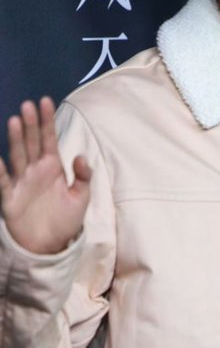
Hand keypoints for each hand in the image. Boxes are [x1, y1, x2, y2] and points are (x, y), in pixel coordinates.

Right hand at [0, 97, 91, 254]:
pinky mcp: (11, 199)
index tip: (45, 101)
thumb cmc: (66, 219)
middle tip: (28, 105)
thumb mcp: (81, 196)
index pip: (49, 138)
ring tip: (15, 121)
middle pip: (32, 142)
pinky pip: (4, 183)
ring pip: (18, 156)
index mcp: (52, 166)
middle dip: (30, 124)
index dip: (47, 120)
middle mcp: (35, 170)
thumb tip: (80, 156)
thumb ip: (83, 175)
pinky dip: (0, 172)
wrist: (51, 246)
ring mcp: (22, 182)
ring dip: (16, 139)